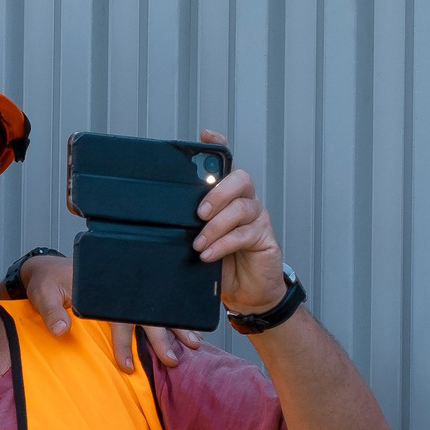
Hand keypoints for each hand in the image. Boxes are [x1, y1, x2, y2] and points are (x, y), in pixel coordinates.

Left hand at [14, 249, 202, 371]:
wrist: (48, 268)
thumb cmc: (47, 280)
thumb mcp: (42, 293)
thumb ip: (51, 311)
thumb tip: (60, 330)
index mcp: (103, 287)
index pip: (120, 315)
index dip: (125, 342)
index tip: (128, 366)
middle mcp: (119, 288)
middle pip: (146, 313)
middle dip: (163, 337)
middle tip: (173, 360)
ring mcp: (126, 290)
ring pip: (156, 310)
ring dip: (175, 327)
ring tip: (193, 344)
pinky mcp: (128, 294)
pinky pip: (152, 307)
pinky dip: (170, 319)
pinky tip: (185, 331)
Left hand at [190, 128, 288, 314]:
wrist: (247, 294)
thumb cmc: (223, 264)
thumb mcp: (201, 241)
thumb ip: (190, 226)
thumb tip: (165, 220)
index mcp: (227, 197)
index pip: (225, 164)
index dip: (218, 146)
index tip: (205, 136)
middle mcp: (245, 202)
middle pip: (239, 179)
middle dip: (217, 192)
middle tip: (199, 212)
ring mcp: (256, 218)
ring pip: (241, 207)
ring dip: (216, 225)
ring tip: (199, 243)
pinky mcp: (264, 238)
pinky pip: (244, 234)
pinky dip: (223, 244)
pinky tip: (209, 254)